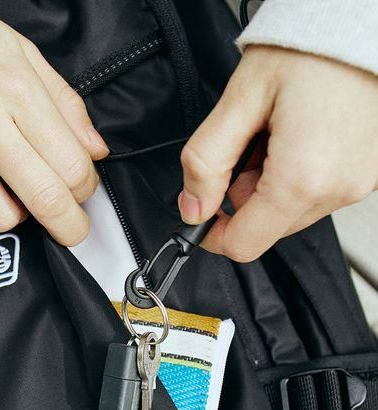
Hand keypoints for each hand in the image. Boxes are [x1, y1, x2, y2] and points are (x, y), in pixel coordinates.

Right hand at [0, 0, 108, 244]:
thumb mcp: (23, 54)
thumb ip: (66, 105)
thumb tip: (96, 151)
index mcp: (15, 90)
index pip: (72, 165)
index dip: (87, 188)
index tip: (85, 189)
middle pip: (45, 199)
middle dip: (70, 226)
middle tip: (73, 228)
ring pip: (4, 218)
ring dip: (21, 214)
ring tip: (19, 193)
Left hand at [178, 46, 377, 261]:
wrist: (365, 18)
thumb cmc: (311, 48)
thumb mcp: (240, 100)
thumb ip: (207, 160)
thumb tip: (192, 206)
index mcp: (302, 178)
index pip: (243, 244)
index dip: (212, 234)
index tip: (201, 213)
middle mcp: (338, 189)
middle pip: (267, 227)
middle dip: (243, 196)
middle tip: (247, 145)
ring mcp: (361, 183)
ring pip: (292, 210)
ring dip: (271, 183)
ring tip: (278, 132)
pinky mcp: (371, 173)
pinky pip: (319, 191)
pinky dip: (299, 173)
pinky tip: (301, 134)